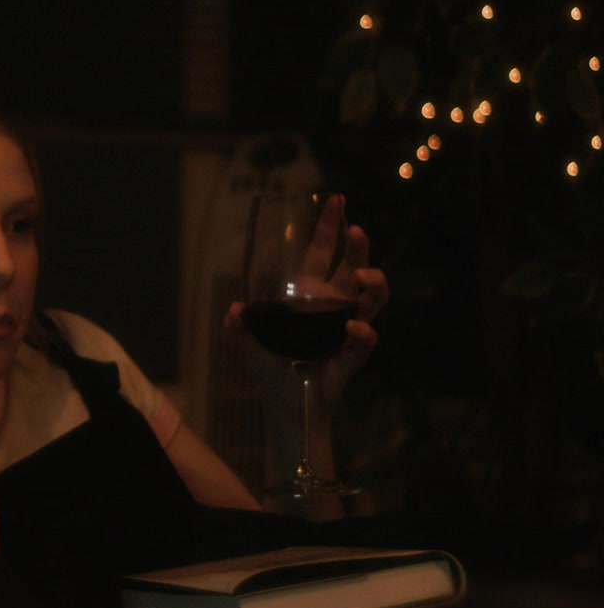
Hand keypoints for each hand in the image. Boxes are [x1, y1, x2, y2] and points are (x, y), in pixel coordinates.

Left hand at [228, 224, 388, 407]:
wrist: (288, 407)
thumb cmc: (272, 372)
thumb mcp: (250, 345)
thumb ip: (241, 327)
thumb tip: (234, 310)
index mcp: (310, 295)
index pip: (324, 253)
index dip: (330, 228)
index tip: (336, 200)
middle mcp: (333, 306)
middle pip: (355, 267)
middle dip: (360, 247)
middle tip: (357, 230)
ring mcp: (347, 329)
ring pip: (374, 297)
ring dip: (373, 282)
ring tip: (362, 276)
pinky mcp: (353, 354)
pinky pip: (366, 339)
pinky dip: (362, 332)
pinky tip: (351, 327)